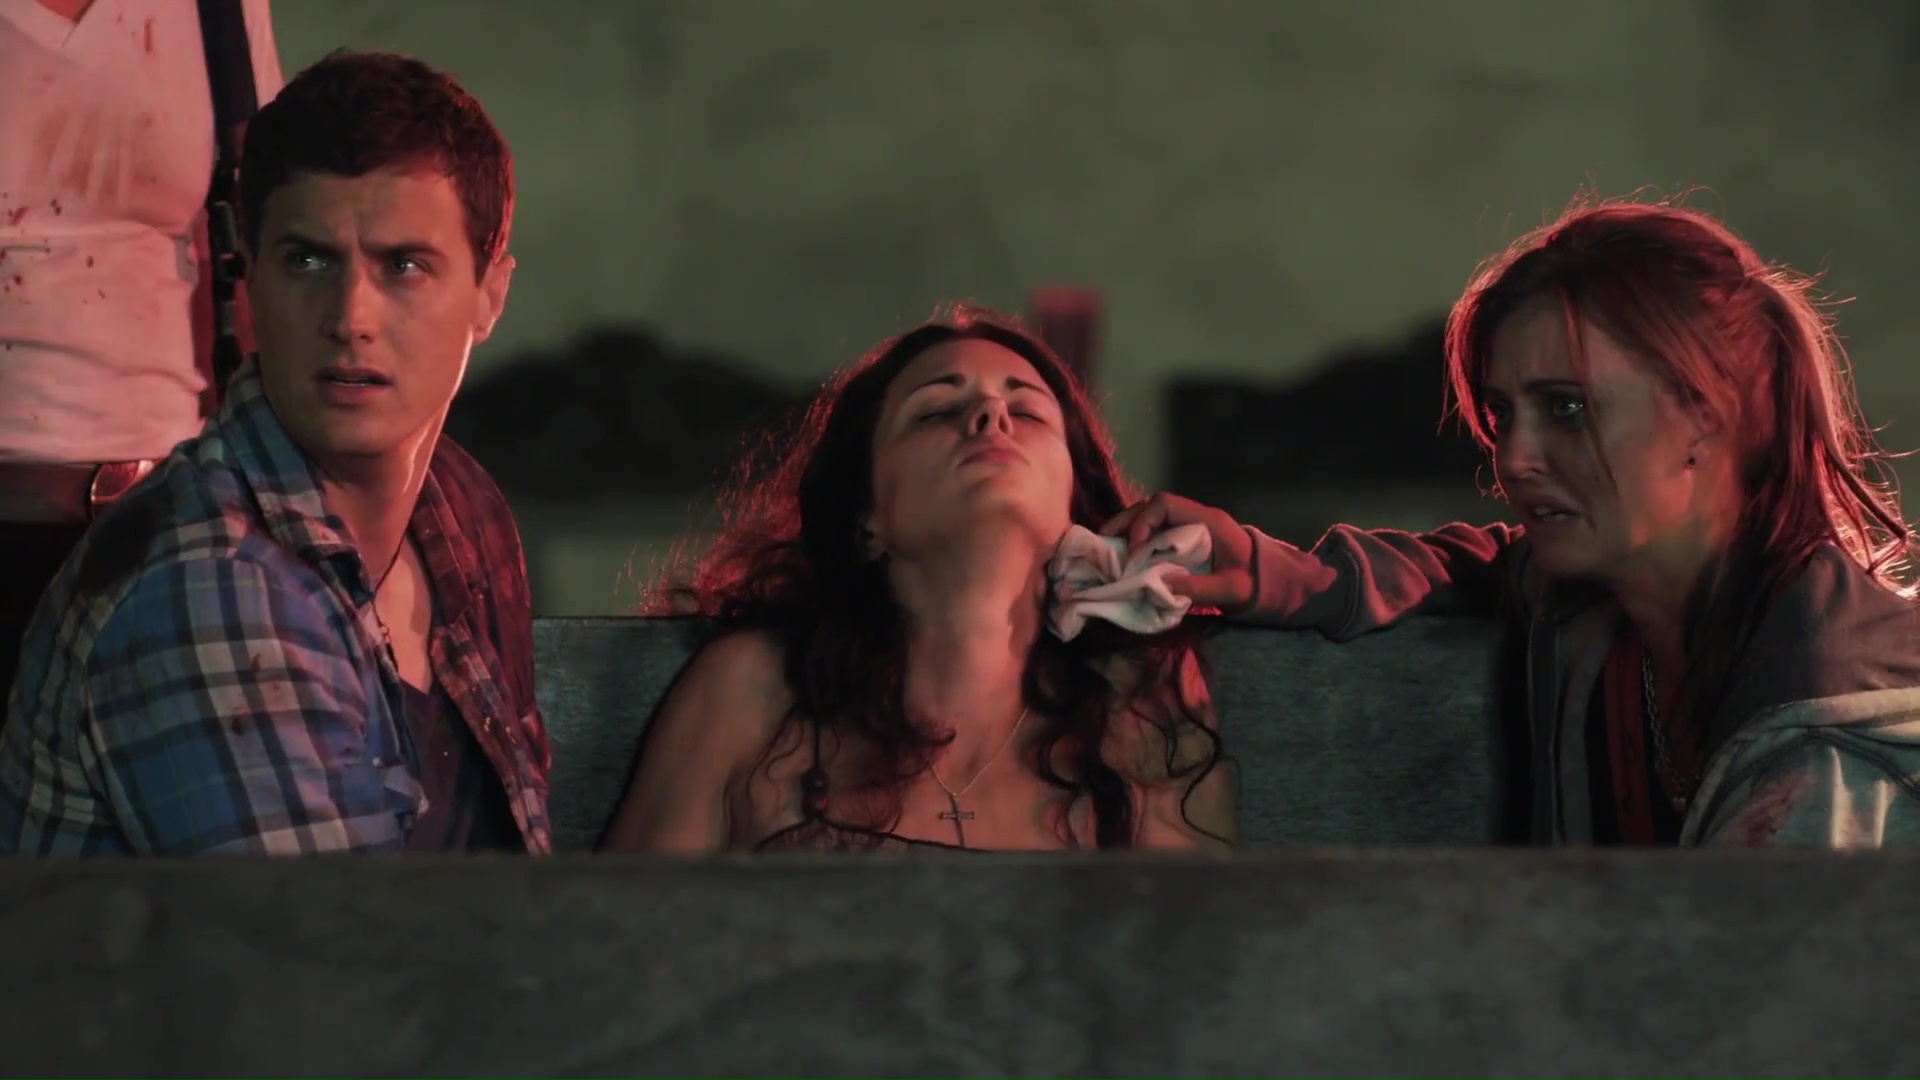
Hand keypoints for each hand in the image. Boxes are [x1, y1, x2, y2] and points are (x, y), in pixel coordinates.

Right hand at [1101, 492, 1255, 611]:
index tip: (1135, 552)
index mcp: (1207, 520)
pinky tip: (1125, 559)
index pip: (1164, 504)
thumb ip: (1197, 587)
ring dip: (1127, 532)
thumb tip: (1158, 584)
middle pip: (1150, 507)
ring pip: (1149, 517)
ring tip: (1109, 553)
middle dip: (1125, 524)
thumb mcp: (1230, 590)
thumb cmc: (1253, 583)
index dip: (1142, 523)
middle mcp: (1195, 516)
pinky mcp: (1185, 539)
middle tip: (1104, 547)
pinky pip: (1155, 532)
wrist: (1271, 582)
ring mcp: (1189, 526)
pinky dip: (1137, 542)